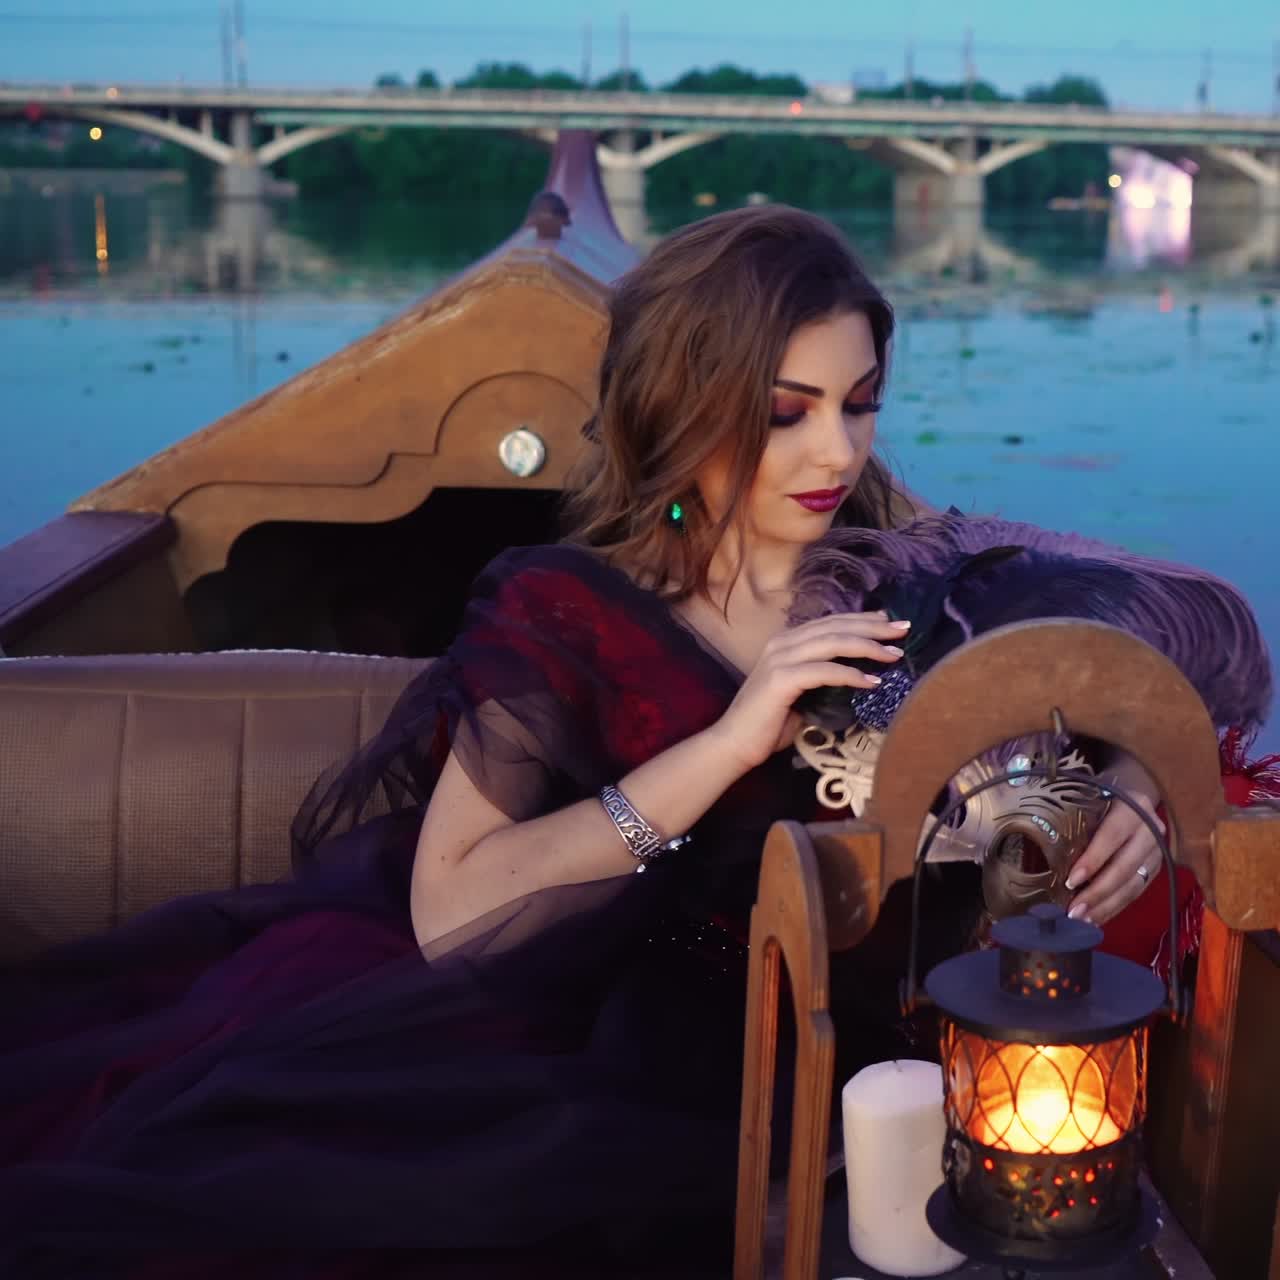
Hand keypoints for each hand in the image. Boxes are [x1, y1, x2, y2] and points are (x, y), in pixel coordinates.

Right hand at [709, 612, 909, 774]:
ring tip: (894, 653)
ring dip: (867, 646)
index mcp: (786, 642)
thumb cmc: (768, 724)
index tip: (889, 622)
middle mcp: (782, 643)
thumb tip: (858, 675)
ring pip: (831, 643)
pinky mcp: (780, 679)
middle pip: (835, 627)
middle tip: (902, 629)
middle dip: (872, 626)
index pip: (830, 623)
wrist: (734, 744)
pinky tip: (871, 680)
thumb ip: (822, 678)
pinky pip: (823, 671)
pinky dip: (850, 674)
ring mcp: (779, 659)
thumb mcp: (801, 694)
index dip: (862, 620)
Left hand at [1065, 753, 1164, 924]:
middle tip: (1073, 911)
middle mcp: (1151, 829)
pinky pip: (1136, 892)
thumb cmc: (1098, 796)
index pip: (1112, 836)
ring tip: (1081, 920)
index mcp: (1132, 806)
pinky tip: (1095, 918)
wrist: (1132, 794)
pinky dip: (1114, 907)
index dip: (1093, 860)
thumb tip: (1035, 846)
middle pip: (1124, 866)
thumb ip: (1073, 818)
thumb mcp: (1088, 797)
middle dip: (1097, 892)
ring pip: (1133, 885)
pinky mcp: (1156, 868)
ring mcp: (1157, 851)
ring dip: (1106, 906)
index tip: (1070, 881)